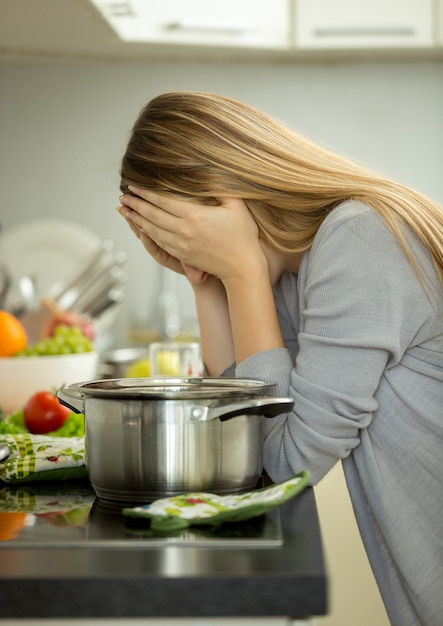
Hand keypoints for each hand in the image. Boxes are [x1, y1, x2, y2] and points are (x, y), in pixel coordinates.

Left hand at [119, 188, 266, 285]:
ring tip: (126, 210)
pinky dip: (147, 233)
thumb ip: (221, 187)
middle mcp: (184, 231)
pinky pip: (159, 242)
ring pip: (152, 229)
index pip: (163, 201)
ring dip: (137, 219)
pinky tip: (142, 227)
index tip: (134, 185)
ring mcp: (181, 245)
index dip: (146, 193)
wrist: (242, 267)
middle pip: (153, 215)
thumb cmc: (243, 235)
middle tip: (124, 195)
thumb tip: (209, 170)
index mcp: (195, 216)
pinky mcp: (182, 255)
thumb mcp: (236, 206)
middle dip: (136, 204)